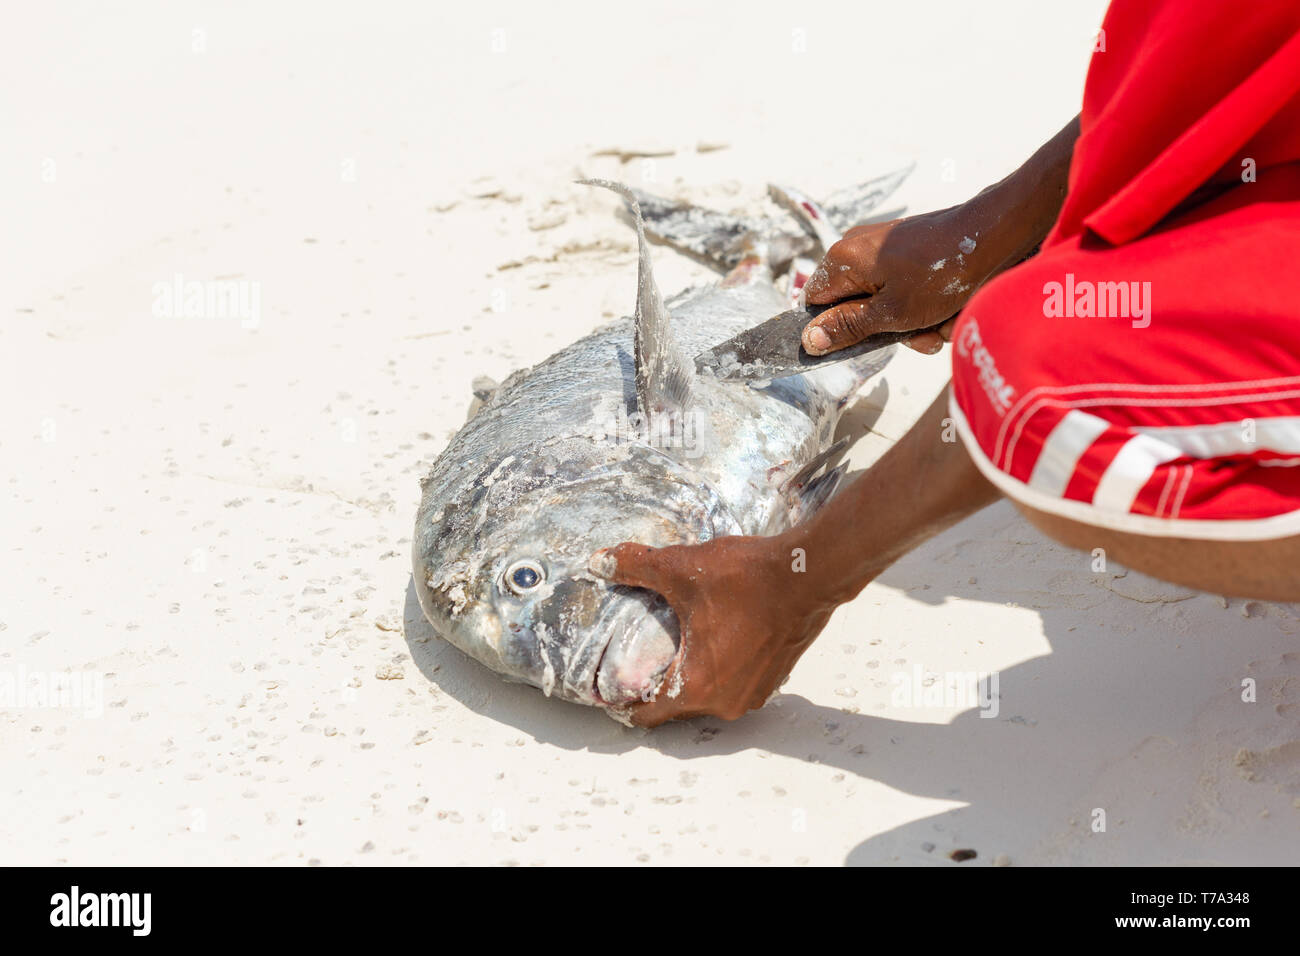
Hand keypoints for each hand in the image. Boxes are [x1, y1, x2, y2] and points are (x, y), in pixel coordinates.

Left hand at [589, 535, 837, 725]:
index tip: (608, 688)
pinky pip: (732, 684)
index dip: (623, 702)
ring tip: (672, 647)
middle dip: (656, 685)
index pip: (648, 715)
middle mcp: (726, 701)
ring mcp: (754, 693)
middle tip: (636, 657)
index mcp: (699, 686)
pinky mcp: (773, 679)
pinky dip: (717, 670)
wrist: (808, 574)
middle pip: (676, 707)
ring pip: (706, 696)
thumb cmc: (750, 578)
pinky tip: (709, 640)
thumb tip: (600, 563)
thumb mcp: (682, 569)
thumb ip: (636, 567)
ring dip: (689, 677)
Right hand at [802, 117, 1080, 356]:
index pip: (814, 303)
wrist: (996, 236)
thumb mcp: (890, 313)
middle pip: (854, 307)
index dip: (833, 328)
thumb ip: (847, 328)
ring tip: (940, 323)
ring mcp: (885, 250)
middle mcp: (858, 249)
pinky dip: (926, 307)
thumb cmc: (941, 274)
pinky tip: (950, 309)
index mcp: (843, 259)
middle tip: (916, 334)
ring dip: (912, 324)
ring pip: (885, 304)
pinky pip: (906, 291)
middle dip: (885, 330)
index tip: (860, 344)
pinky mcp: (910, 252)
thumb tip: (808, 340)